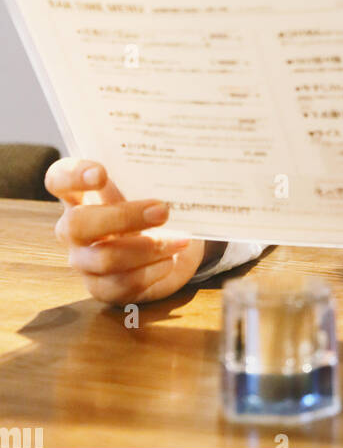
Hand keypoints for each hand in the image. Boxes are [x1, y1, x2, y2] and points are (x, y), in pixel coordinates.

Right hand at [45, 158, 205, 304]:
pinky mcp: (100, 287)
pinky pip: (121, 284)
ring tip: (179, 241)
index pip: (58, 179)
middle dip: (122, 218)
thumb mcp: (146, 186)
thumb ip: (146, 174)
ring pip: (104, 259)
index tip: (101, 174)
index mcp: (79, 194)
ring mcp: (83, 260)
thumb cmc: (150, 205)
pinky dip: (150, 272)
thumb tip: (175, 160)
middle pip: (78, 224)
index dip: (73, 176)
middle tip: (162, 211)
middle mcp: (72, 228)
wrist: (168, 245)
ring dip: (147, 248)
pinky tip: (169, 261)